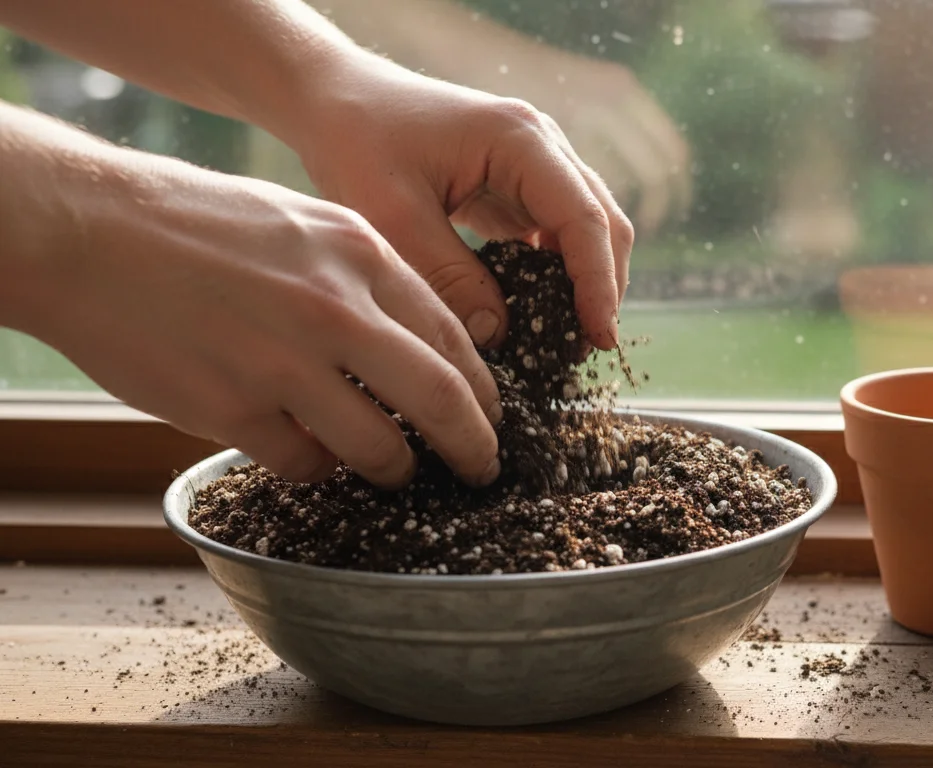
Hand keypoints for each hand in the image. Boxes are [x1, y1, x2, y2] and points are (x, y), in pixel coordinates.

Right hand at [23, 139, 502, 488]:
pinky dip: (319, 469)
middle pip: (441, 399)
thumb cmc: (198, 224)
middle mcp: (335, 310)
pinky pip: (304, 463)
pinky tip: (312, 456)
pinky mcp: (233, 408)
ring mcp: (284, 363)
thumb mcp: (305, 224)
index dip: (483, 389)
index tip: (492, 416)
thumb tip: (418, 345)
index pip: (453, 338)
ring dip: (396, 468)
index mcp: (361, 255)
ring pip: (378, 447)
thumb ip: (367, 281)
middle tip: (483, 469)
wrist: (89, 229)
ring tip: (396, 471)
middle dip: (474, 445)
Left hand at [287, 57, 634, 350]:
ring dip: (584, 282)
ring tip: (567, 340)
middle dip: (602, 287)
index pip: (584, 218)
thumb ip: (448, 277)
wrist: (333, 98)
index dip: (598, 283)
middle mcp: (542, 145)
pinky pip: (554, 234)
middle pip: (602, 223)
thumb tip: (498, 335)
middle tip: (586, 351)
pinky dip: (555, 274)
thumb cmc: (357, 141)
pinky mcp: (518, 184)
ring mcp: (535, 163)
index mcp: (521, 140)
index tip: (598, 338)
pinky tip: (537, 313)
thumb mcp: (392, 215)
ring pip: (586, 229)